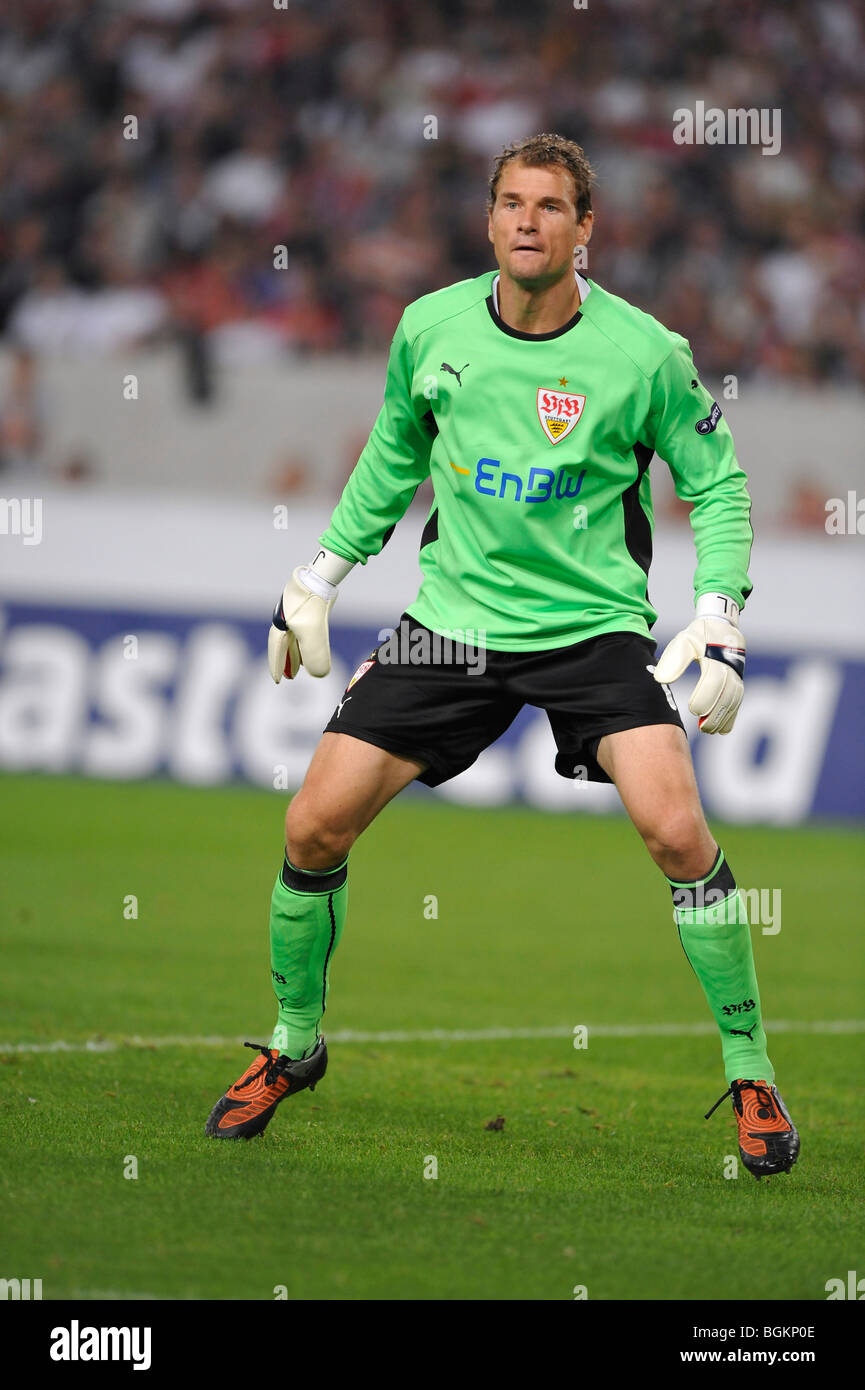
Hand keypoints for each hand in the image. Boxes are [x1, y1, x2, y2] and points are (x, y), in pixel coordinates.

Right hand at [267, 566, 336, 681]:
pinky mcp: (309, 609)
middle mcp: (285, 620)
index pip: (276, 650)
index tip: (277, 680)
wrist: (320, 579)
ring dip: (297, 653)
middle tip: (291, 677)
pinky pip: (305, 630)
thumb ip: (315, 655)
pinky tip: (314, 647)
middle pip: (284, 645)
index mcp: (281, 626)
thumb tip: (319, 675)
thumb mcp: (314, 633)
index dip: (276, 666)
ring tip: (302, 666)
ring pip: (295, 638)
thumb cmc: (311, 605)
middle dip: (286, 662)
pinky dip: (307, 642)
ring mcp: (297, 614)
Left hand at [653, 615, 745, 733]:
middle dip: (716, 714)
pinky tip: (722, 729)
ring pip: (734, 701)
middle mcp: (730, 668)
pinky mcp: (738, 682)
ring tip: (709, 731)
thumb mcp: (684, 641)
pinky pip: (738, 701)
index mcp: (716, 657)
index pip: (713, 681)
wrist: (721, 627)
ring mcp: (737, 676)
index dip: (705, 697)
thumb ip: (673, 660)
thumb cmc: (698, 636)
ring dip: (723, 718)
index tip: (693, 711)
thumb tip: (661, 679)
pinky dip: (731, 716)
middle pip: (726, 695)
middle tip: (702, 728)